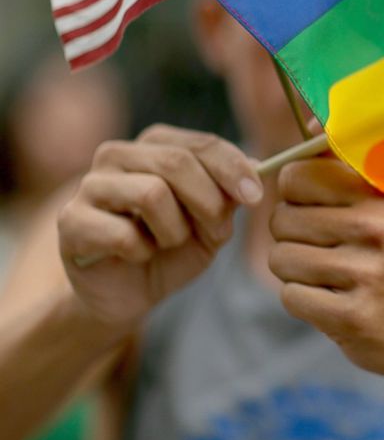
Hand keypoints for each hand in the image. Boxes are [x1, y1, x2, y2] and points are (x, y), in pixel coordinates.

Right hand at [58, 125, 262, 329]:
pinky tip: (137, 255)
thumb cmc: (172, 249)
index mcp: (155, 145)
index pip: (202, 144)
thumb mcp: (213, 223)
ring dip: (174, 230)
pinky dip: (143, 252)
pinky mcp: (70, 221)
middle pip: (177, 163)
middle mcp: (118, 154)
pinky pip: (122, 233)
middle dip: (208, 202)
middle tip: (215, 231)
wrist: (129, 294)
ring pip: (152, 193)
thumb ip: (229, 194)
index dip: (234, 169)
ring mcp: (89, 185)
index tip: (256, 196)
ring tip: (166, 243)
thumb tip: (258, 165)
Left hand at [269, 157, 383, 380]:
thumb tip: (311, 121)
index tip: (316, 212)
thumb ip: (343, 168)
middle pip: (281, 219)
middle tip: (324, 253)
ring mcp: (366, 274)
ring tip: (330, 279)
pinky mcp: (352, 316)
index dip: (294, 197)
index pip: (297, 176)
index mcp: (378, 198)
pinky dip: (303, 302)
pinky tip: (332, 304)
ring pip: (280, 259)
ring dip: (295, 273)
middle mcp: (376, 230)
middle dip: (291, 239)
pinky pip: (290, 296)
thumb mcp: (381, 209)